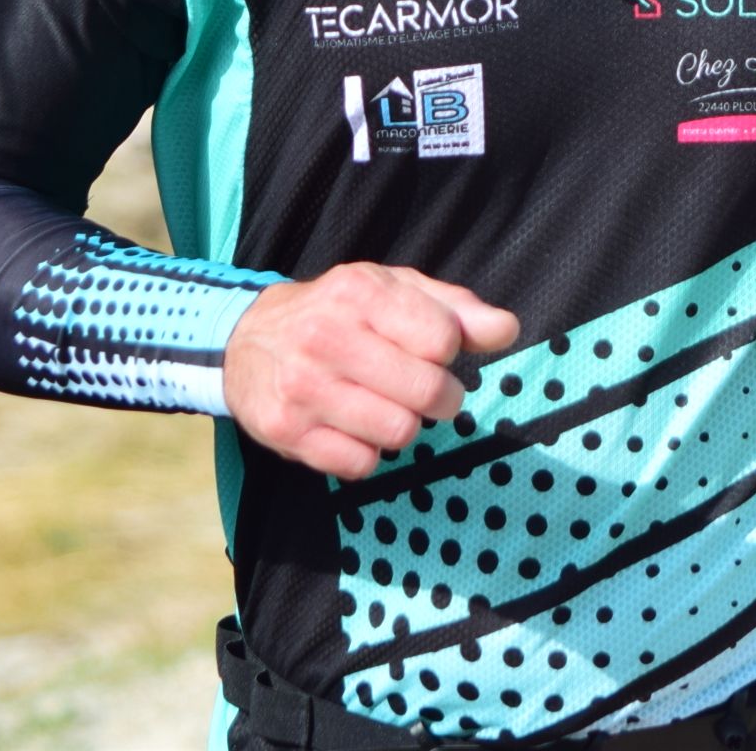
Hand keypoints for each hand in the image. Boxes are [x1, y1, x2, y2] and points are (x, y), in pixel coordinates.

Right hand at [224, 264, 519, 480]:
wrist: (248, 340)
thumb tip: (508, 330)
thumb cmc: (339, 312)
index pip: (442, 339)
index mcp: (359, 292)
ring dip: (402, 425)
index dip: (446, 352)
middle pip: (426, 392)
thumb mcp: (395, 290)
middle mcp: (325, 337)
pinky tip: (351, 425)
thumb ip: (456, 309)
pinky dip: (367, 452)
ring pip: (399, 433)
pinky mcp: (285, 431)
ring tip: (382, 404)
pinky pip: (361, 464)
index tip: (429, 351)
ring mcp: (302, 387)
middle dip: (437, 397)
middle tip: (421, 390)